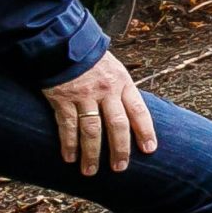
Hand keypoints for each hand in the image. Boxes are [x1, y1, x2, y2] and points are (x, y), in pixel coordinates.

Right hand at [44, 51, 159, 175]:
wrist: (62, 40)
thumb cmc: (90, 57)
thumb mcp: (114, 68)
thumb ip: (122, 90)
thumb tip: (132, 114)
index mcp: (122, 82)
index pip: (138, 110)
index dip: (145, 131)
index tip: (149, 149)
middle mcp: (106, 90)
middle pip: (117, 125)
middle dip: (119, 149)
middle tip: (120, 168)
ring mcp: (83, 95)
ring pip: (91, 130)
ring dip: (91, 154)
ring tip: (90, 171)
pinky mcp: (62, 98)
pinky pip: (67, 126)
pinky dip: (68, 144)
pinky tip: (70, 158)